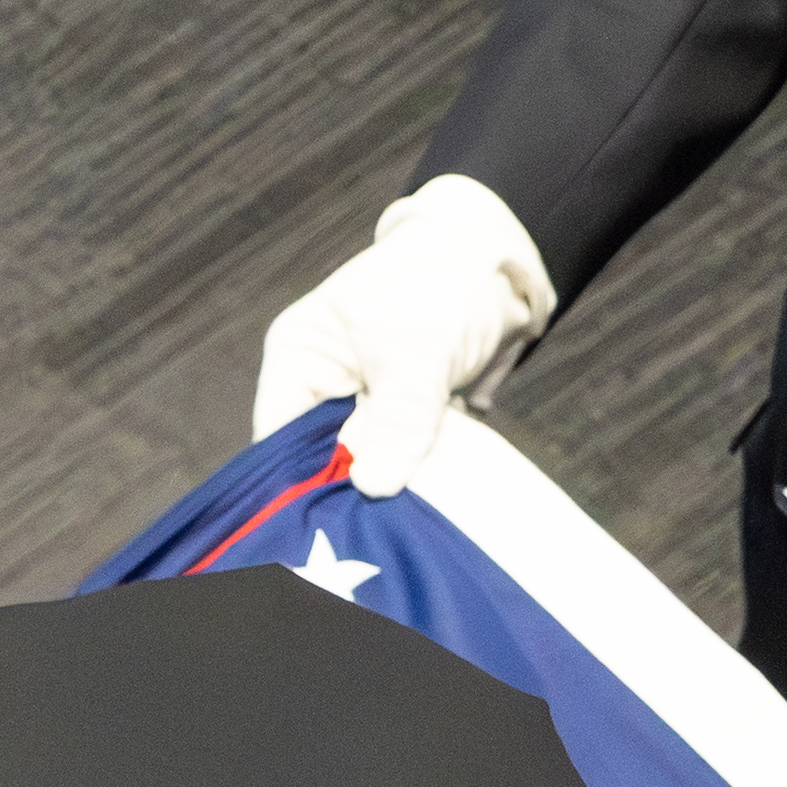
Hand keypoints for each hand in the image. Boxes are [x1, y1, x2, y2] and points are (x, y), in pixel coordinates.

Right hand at [249, 176, 555, 496]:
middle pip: (320, 458)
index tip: (334, 520)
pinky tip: (434, 492)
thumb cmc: (445, 282)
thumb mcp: (418, 351)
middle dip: (351, 488)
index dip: (301, 480)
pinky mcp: (403, 419)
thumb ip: (398, 418)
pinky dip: (418, 474)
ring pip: (366, 464)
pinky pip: (402, 460)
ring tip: (411, 508)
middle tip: (379, 524)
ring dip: (392, 482)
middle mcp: (324, 385)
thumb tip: (372, 487)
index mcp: (301, 355)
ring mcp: (365, 404)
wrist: (507, 262)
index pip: (279, 437)